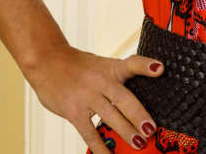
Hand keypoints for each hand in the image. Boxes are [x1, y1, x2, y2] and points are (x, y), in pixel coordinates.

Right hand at [23, 42, 164, 151]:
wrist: (46, 61)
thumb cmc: (78, 66)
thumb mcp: (100, 65)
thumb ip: (116, 81)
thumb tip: (136, 104)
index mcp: (110, 68)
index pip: (131, 64)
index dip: (146, 66)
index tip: (159, 69)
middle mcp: (100, 81)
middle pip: (124, 99)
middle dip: (138, 115)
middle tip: (151, 129)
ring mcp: (86, 96)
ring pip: (109, 116)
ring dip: (125, 131)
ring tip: (138, 144)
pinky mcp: (73, 111)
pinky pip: (88, 132)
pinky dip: (99, 146)